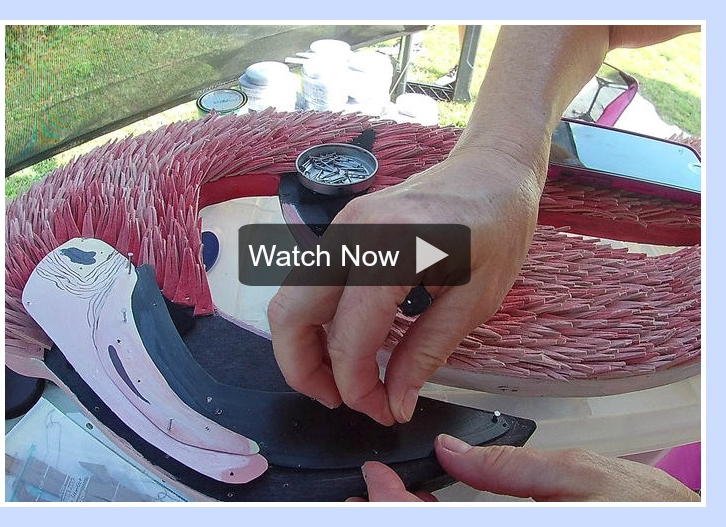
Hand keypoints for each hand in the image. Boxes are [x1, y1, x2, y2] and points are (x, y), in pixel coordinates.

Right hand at [268, 147, 542, 424]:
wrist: (490, 171)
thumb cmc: (497, 229)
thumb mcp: (476, 300)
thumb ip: (427, 351)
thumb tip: (395, 402)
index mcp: (393, 249)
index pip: (349, 336)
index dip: (358, 387)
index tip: (383, 411)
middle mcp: (352, 234)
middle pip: (290, 314)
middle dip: (303, 370)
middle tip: (341, 401)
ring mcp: (340, 227)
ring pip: (290, 299)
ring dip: (303, 347)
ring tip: (342, 378)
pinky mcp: (341, 230)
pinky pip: (309, 284)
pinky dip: (315, 322)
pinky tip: (347, 342)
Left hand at [348, 434, 700, 501]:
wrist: (681, 525)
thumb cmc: (644, 511)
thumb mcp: (579, 476)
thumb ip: (510, 469)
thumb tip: (452, 450)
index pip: (433, 525)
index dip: (391, 505)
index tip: (372, 479)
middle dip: (391, 516)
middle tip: (366, 493)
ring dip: (409, 519)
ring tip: (386, 499)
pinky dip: (436, 522)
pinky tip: (428, 510)